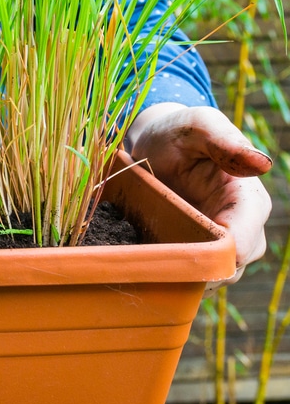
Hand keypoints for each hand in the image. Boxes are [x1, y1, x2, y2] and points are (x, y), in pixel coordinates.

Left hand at [126, 103, 272, 288]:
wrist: (153, 142)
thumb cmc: (178, 130)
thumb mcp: (198, 126)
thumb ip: (223, 141)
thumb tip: (260, 163)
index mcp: (248, 202)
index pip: (244, 244)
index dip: (215, 256)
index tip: (176, 252)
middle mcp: (242, 228)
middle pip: (228, 269)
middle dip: (193, 270)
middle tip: (150, 260)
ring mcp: (217, 242)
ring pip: (208, 277)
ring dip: (179, 275)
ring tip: (143, 261)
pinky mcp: (194, 248)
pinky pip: (187, 273)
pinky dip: (167, 272)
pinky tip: (141, 263)